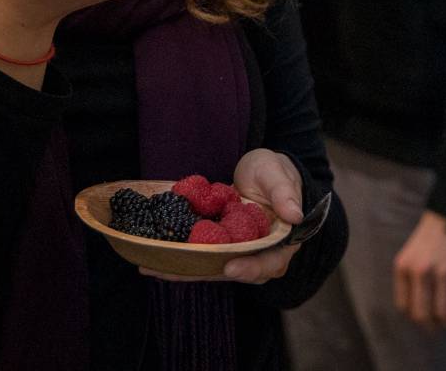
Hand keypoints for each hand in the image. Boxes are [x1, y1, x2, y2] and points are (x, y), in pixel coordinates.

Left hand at [141, 148, 304, 284]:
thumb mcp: (278, 174)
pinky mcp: (218, 246)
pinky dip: (178, 258)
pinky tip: (150, 259)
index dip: (251, 268)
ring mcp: (236, 252)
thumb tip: (295, 214)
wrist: (261, 173)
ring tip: (152, 267)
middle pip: (234, 271)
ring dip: (183, 270)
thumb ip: (284, 193)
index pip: (270, 263)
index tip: (230, 268)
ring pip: (211, 268)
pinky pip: (199, 257)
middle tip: (175, 270)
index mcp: (280, 242)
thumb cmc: (274, 172)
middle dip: (203, 274)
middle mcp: (257, 253)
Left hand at [393, 209, 445, 327]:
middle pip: (423, 315)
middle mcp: (422, 272)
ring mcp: (445, 273)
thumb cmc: (432, 235)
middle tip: (438, 325)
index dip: (414, 317)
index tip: (423, 318)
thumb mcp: (410, 254)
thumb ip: (410, 279)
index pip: (404, 306)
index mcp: (404, 267)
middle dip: (431, 326)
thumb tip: (417, 311)